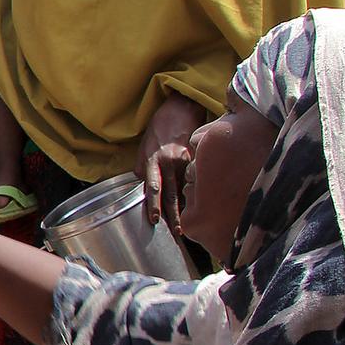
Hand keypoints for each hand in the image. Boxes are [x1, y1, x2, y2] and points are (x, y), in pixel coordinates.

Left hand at [138, 93, 207, 232]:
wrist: (179, 109)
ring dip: (187, 209)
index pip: (153, 187)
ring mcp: (187, 161)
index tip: (155, 220)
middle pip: (173, 194)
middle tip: (178, 235)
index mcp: (154, 161)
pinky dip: (196, 194)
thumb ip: (143, 169)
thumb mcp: (143, 148)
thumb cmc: (158, 130)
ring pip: (186, 190)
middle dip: (175, 216)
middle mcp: (171, 163)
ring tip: (190, 227)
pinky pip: (195, 180)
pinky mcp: (199, 159)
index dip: (154, 204)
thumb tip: (143, 185)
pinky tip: (201, 207)